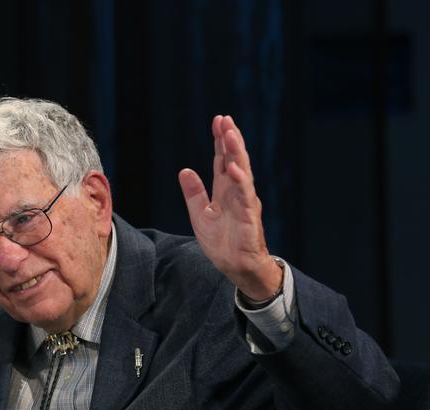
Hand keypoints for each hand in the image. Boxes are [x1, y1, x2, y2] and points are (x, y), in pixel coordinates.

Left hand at [178, 115, 281, 300]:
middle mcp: (236, 192)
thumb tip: (184, 171)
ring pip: (242, 172)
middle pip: (234, 160)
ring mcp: (244, 202)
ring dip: (237, 153)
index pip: (222, 160)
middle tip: (225, 119)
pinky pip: (245, 195)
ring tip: (231, 134)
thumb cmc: (221, 243)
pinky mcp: (249, 215)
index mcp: (224, 191)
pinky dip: (240, 180)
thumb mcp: (200, 215)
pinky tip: (235, 167)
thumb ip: (194, 193)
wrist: (235, 266)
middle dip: (230, 139)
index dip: (220, 142)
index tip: (218, 121)